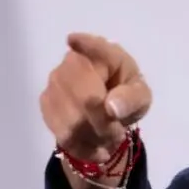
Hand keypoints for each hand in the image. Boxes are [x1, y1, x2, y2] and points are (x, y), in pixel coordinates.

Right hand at [38, 32, 152, 171]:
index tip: (73, 41)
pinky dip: (82, 147)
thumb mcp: (141, 97)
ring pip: (71, 122)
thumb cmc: (126, 95)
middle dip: (104, 124)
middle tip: (117, 134)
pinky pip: (61, 133)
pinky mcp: (46, 104)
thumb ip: (132, 99)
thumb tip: (111, 107)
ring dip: (94, 138)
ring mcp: (55, 82)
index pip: (93, 46)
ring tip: (107, 139)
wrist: (108, 112)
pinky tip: (94, 147)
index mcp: (104, 54)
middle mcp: (73, 62)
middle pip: (84, 99)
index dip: (84, 44)